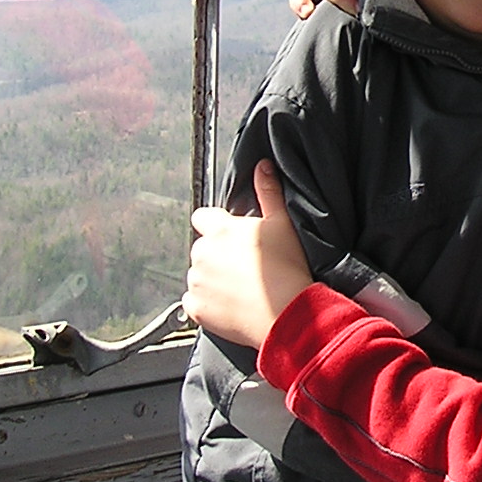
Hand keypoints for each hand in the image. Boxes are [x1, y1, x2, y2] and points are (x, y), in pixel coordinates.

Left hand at [182, 160, 314, 344]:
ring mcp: (197, 282)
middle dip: (217, 255)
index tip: (233, 237)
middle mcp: (202, 253)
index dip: (217, 226)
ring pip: (199, 275)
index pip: (203, 217)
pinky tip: (231, 304)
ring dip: (212, 279)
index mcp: (219, 230)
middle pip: (202, 248)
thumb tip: (262, 167)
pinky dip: (208, 304)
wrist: (286, 314)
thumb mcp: (282, 223)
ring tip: (241, 287)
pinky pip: (194, 302)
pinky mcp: (196, 308)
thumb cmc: (287, 269)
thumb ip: (268, 191)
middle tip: (244, 266)